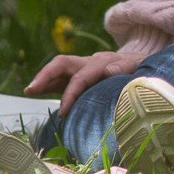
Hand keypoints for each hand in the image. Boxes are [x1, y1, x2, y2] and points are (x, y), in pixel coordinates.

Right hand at [26, 46, 150, 111]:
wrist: (144, 67)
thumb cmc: (142, 72)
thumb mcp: (140, 69)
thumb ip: (126, 69)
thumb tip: (109, 70)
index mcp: (104, 62)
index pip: (82, 75)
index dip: (71, 93)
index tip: (63, 111)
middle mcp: (90, 62)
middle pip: (63, 63)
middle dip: (46, 75)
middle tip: (31, 89)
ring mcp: (83, 69)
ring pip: (58, 70)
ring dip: (42, 79)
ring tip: (29, 90)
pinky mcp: (79, 77)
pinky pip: (59, 79)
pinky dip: (46, 84)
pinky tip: (34, 91)